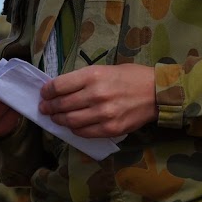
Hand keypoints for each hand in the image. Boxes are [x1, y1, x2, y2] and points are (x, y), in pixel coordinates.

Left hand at [38, 64, 156, 137]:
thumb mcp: (105, 69)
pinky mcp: (110, 129)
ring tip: (55, 118)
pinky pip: (84, 132)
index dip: (47, 91)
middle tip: (45, 108)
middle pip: (62, 104)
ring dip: (58, 120)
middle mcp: (96, 95)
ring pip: (70, 121)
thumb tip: (61, 88)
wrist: (157, 92)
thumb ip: (84, 79)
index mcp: (93, 75)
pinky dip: (74, 130)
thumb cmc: (131, 76)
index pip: (59, 86)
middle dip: (49, 107)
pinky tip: (72, 126)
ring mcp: (103, 114)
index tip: (44, 93)